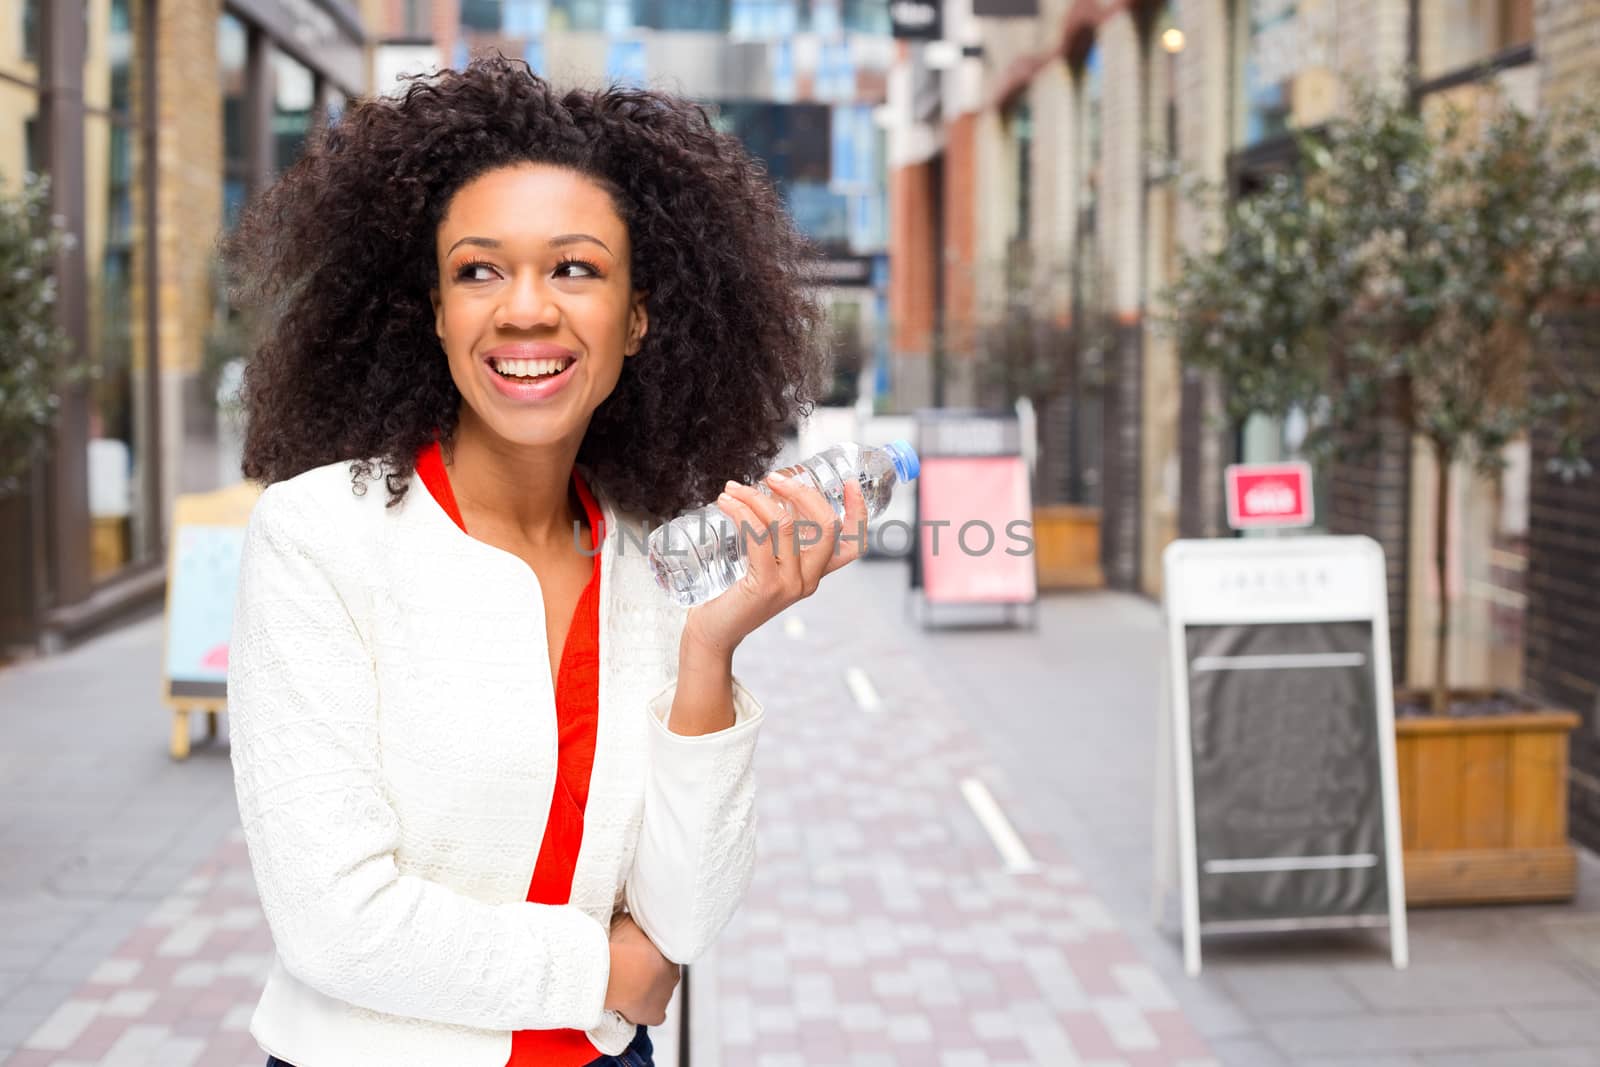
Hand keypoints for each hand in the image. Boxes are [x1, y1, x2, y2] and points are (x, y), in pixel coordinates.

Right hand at [604, 913, 678, 1025]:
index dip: (645, 954)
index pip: (661, 952)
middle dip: (647, 972)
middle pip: (661, 973)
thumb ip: (631, 923)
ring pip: (657, 994)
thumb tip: (628, 920)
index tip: (632, 953)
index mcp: (670, 951)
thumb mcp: (626, 922)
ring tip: (625, 987)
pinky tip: (632, 1008)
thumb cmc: (625, 945)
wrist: (624, 973)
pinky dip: (645, 1012)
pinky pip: (654, 1015)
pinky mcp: (656, 1015)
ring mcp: (666, 995)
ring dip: (645, 991)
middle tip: (628, 969)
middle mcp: (674, 974)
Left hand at [683, 470, 867, 656]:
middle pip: (826, 526)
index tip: (851, 483)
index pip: (853, 545)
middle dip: (802, 492)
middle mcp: (809, 580)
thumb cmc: (732, 595)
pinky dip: (742, 512)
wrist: (713, 633)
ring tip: (732, 490)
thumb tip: (764, 494)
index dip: (859, 513)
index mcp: (814, 573)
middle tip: (772, 478)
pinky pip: (759, 536)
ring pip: (786, 524)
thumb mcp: (762, 565)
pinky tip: (726, 504)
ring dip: (756, 497)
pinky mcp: (766, 585)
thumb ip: (772, 541)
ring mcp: (790, 584)